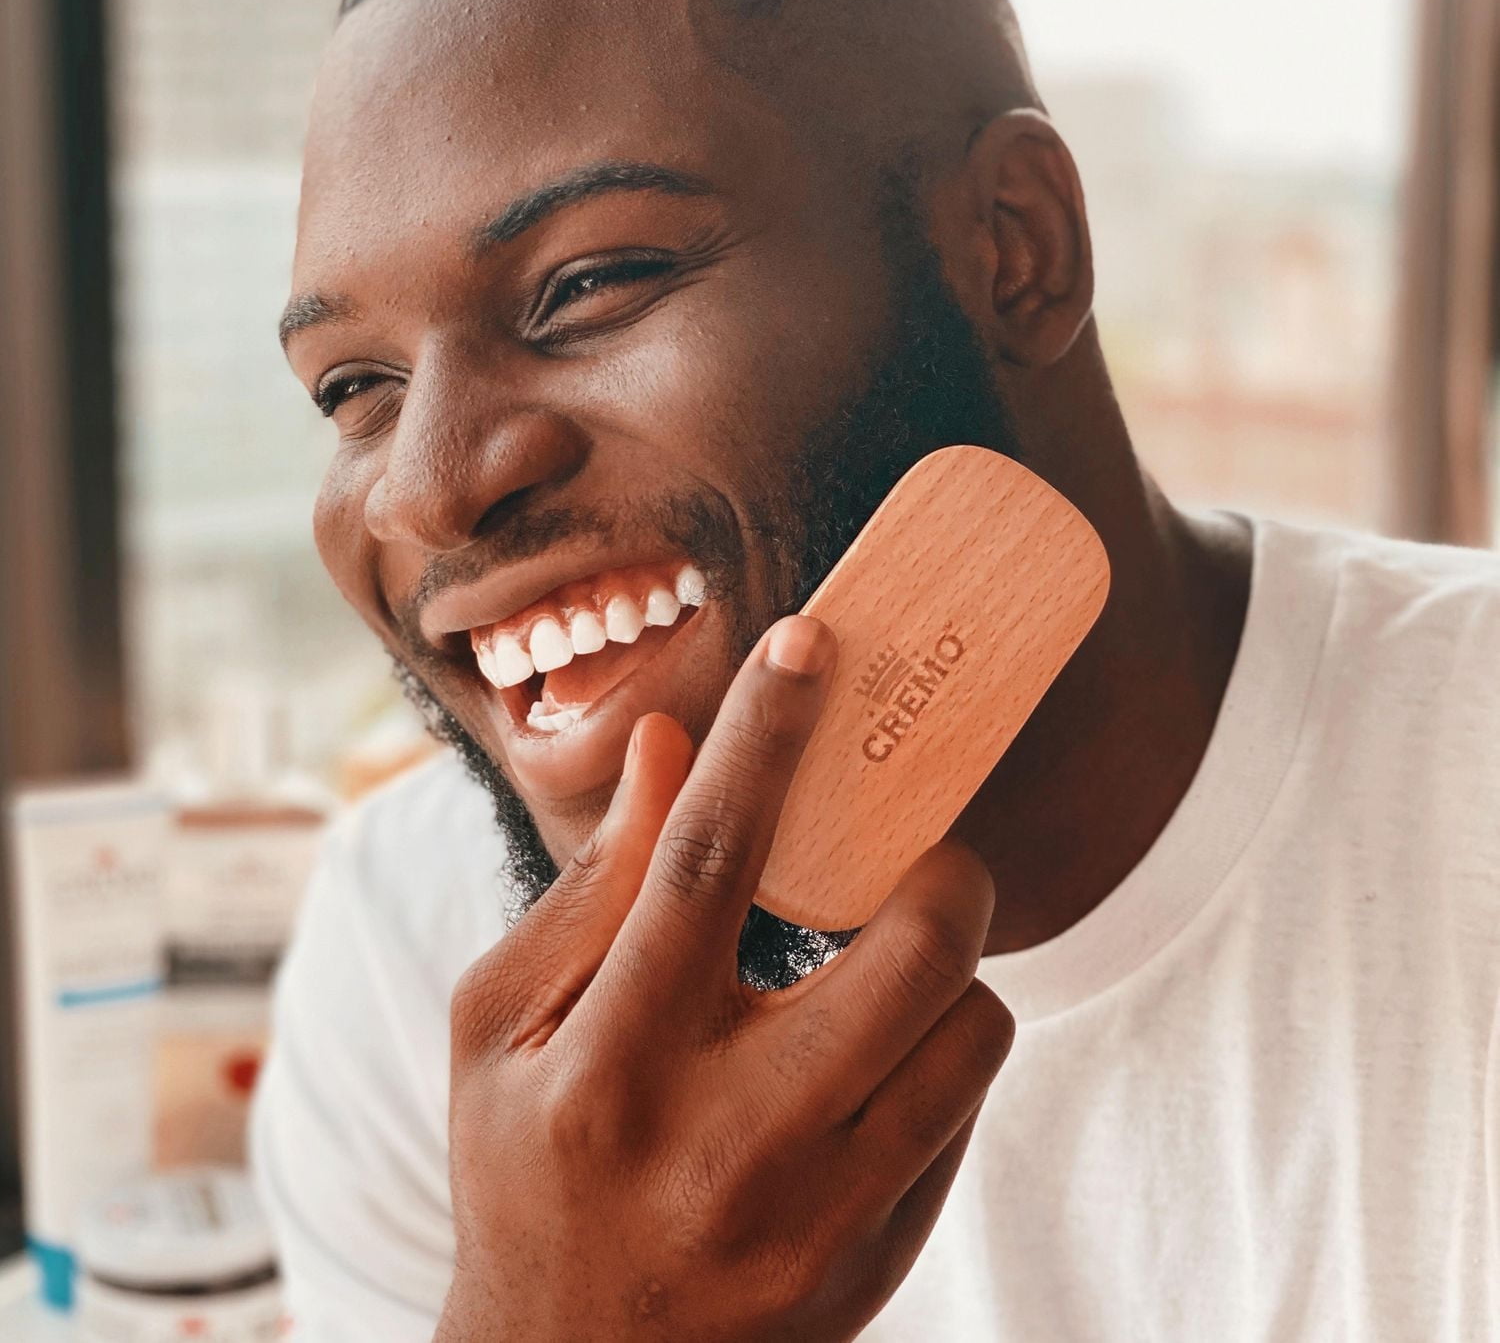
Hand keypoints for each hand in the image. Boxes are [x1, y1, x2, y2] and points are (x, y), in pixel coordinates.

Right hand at [435, 616, 1014, 1341]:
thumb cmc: (522, 1172)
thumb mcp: (496, 1028)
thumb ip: (587, 889)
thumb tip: (664, 750)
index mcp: (607, 1067)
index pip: (703, 863)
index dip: (764, 735)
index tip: (811, 640)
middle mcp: (726, 1142)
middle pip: (907, 950)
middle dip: (940, 864)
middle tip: (917, 848)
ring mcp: (820, 1217)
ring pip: (972, 1030)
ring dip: (947, 966)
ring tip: (884, 966)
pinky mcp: (880, 1260)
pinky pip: (966, 1112)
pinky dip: (938, 1050)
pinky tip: (869, 1058)